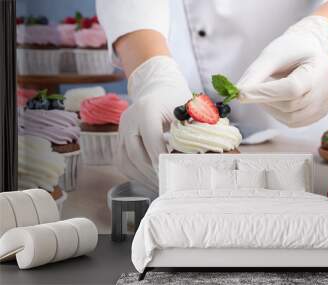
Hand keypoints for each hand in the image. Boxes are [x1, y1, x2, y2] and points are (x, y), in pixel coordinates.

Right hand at [115, 56, 191, 191]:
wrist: (156, 89)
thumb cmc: (174, 99)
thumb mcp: (187, 108)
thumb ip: (195, 126)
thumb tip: (206, 149)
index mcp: (146, 109)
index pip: (152, 139)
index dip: (161, 159)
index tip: (173, 174)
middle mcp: (129, 120)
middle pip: (136, 153)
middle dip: (152, 173)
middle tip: (168, 186)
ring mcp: (121, 130)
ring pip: (126, 161)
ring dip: (142, 177)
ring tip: (159, 187)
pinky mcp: (118, 140)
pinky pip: (122, 162)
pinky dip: (135, 175)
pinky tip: (149, 181)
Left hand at [237, 16, 327, 126]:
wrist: (310, 51)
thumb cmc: (290, 50)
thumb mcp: (272, 55)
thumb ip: (255, 74)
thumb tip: (237, 93)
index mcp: (320, 67)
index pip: (292, 88)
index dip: (265, 93)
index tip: (241, 94)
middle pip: (291, 105)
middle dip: (266, 100)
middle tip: (250, 92)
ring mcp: (327, 103)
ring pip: (292, 117)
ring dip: (271, 109)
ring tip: (265, 95)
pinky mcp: (320, 113)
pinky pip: (295, 122)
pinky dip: (280, 114)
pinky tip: (276, 101)